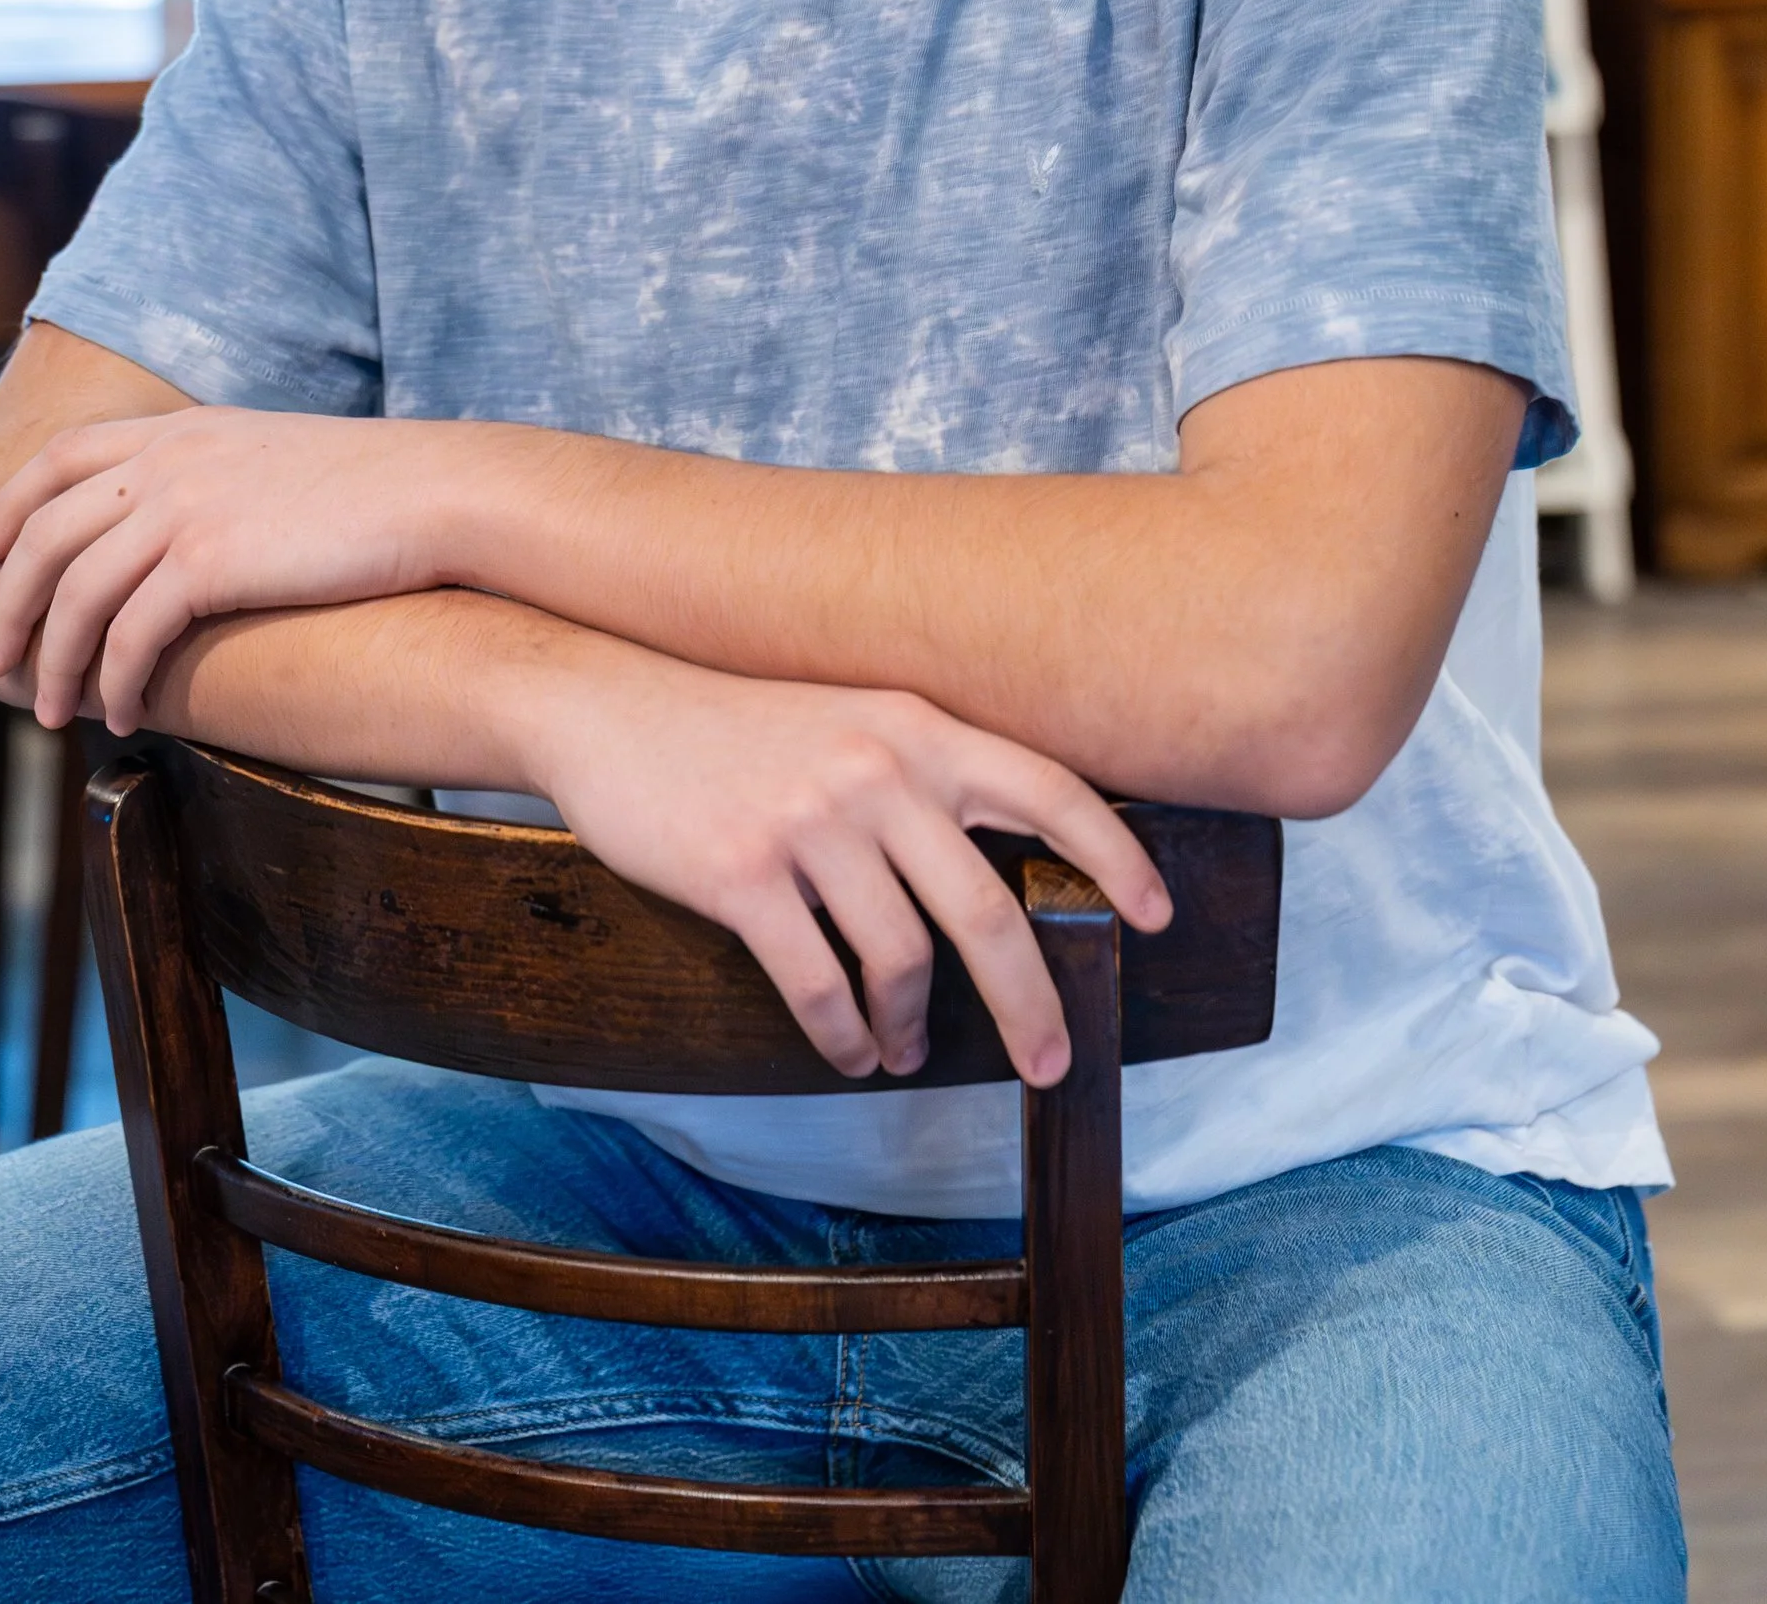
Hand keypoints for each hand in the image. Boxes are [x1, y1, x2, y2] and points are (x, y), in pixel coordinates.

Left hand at [0, 408, 434, 729]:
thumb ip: (216, 477)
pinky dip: (113, 683)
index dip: (10, 506)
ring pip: (76, 596)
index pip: (61, 458)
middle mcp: (167, 462)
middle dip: (7, 603)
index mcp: (180, 431)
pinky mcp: (208, 563)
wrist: (435, 492)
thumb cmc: (376, 488)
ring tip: (49, 714)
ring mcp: (183, 509)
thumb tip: (188, 528)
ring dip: (53, 663)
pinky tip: (123, 717)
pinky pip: (130, 636)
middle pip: (45, 535)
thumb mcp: (275, 457)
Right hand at [520, 648, 1169, 1089]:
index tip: (1157, 917)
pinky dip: (844, 1034)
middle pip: (987, 908)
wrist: (610, 707)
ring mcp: (809, 820)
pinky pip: (819, 984)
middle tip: (1050, 1061)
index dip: (1114, 856)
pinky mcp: (743, 873)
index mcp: (915, 725)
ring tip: (904, 1050)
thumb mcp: (848, 717)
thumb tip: (1000, 865)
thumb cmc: (736, 726)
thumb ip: (921, 772)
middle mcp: (876, 767)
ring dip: (911, 1024)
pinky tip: (850, 1046)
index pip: (1048, 787)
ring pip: (900, 958)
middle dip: (1031, 1000)